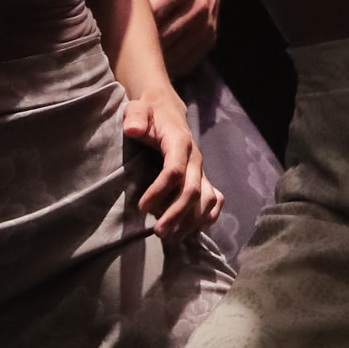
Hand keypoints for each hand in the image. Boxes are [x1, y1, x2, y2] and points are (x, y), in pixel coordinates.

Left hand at [118, 83, 223, 242]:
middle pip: (192, 191)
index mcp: (179, 142)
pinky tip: (193, 230)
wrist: (165, 109)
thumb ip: (135, 118)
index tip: (142, 207)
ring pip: (207, 200)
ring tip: (172, 237)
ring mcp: (201, 169)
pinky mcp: (204, 178)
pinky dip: (208, 216)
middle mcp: (195, 158)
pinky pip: (215, 200)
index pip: (174, 171)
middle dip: (176, 214)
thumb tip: (133, 129)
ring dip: (191, 221)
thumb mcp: (137, 109)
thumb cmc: (148, 113)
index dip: (159, 191)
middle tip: (158, 232)